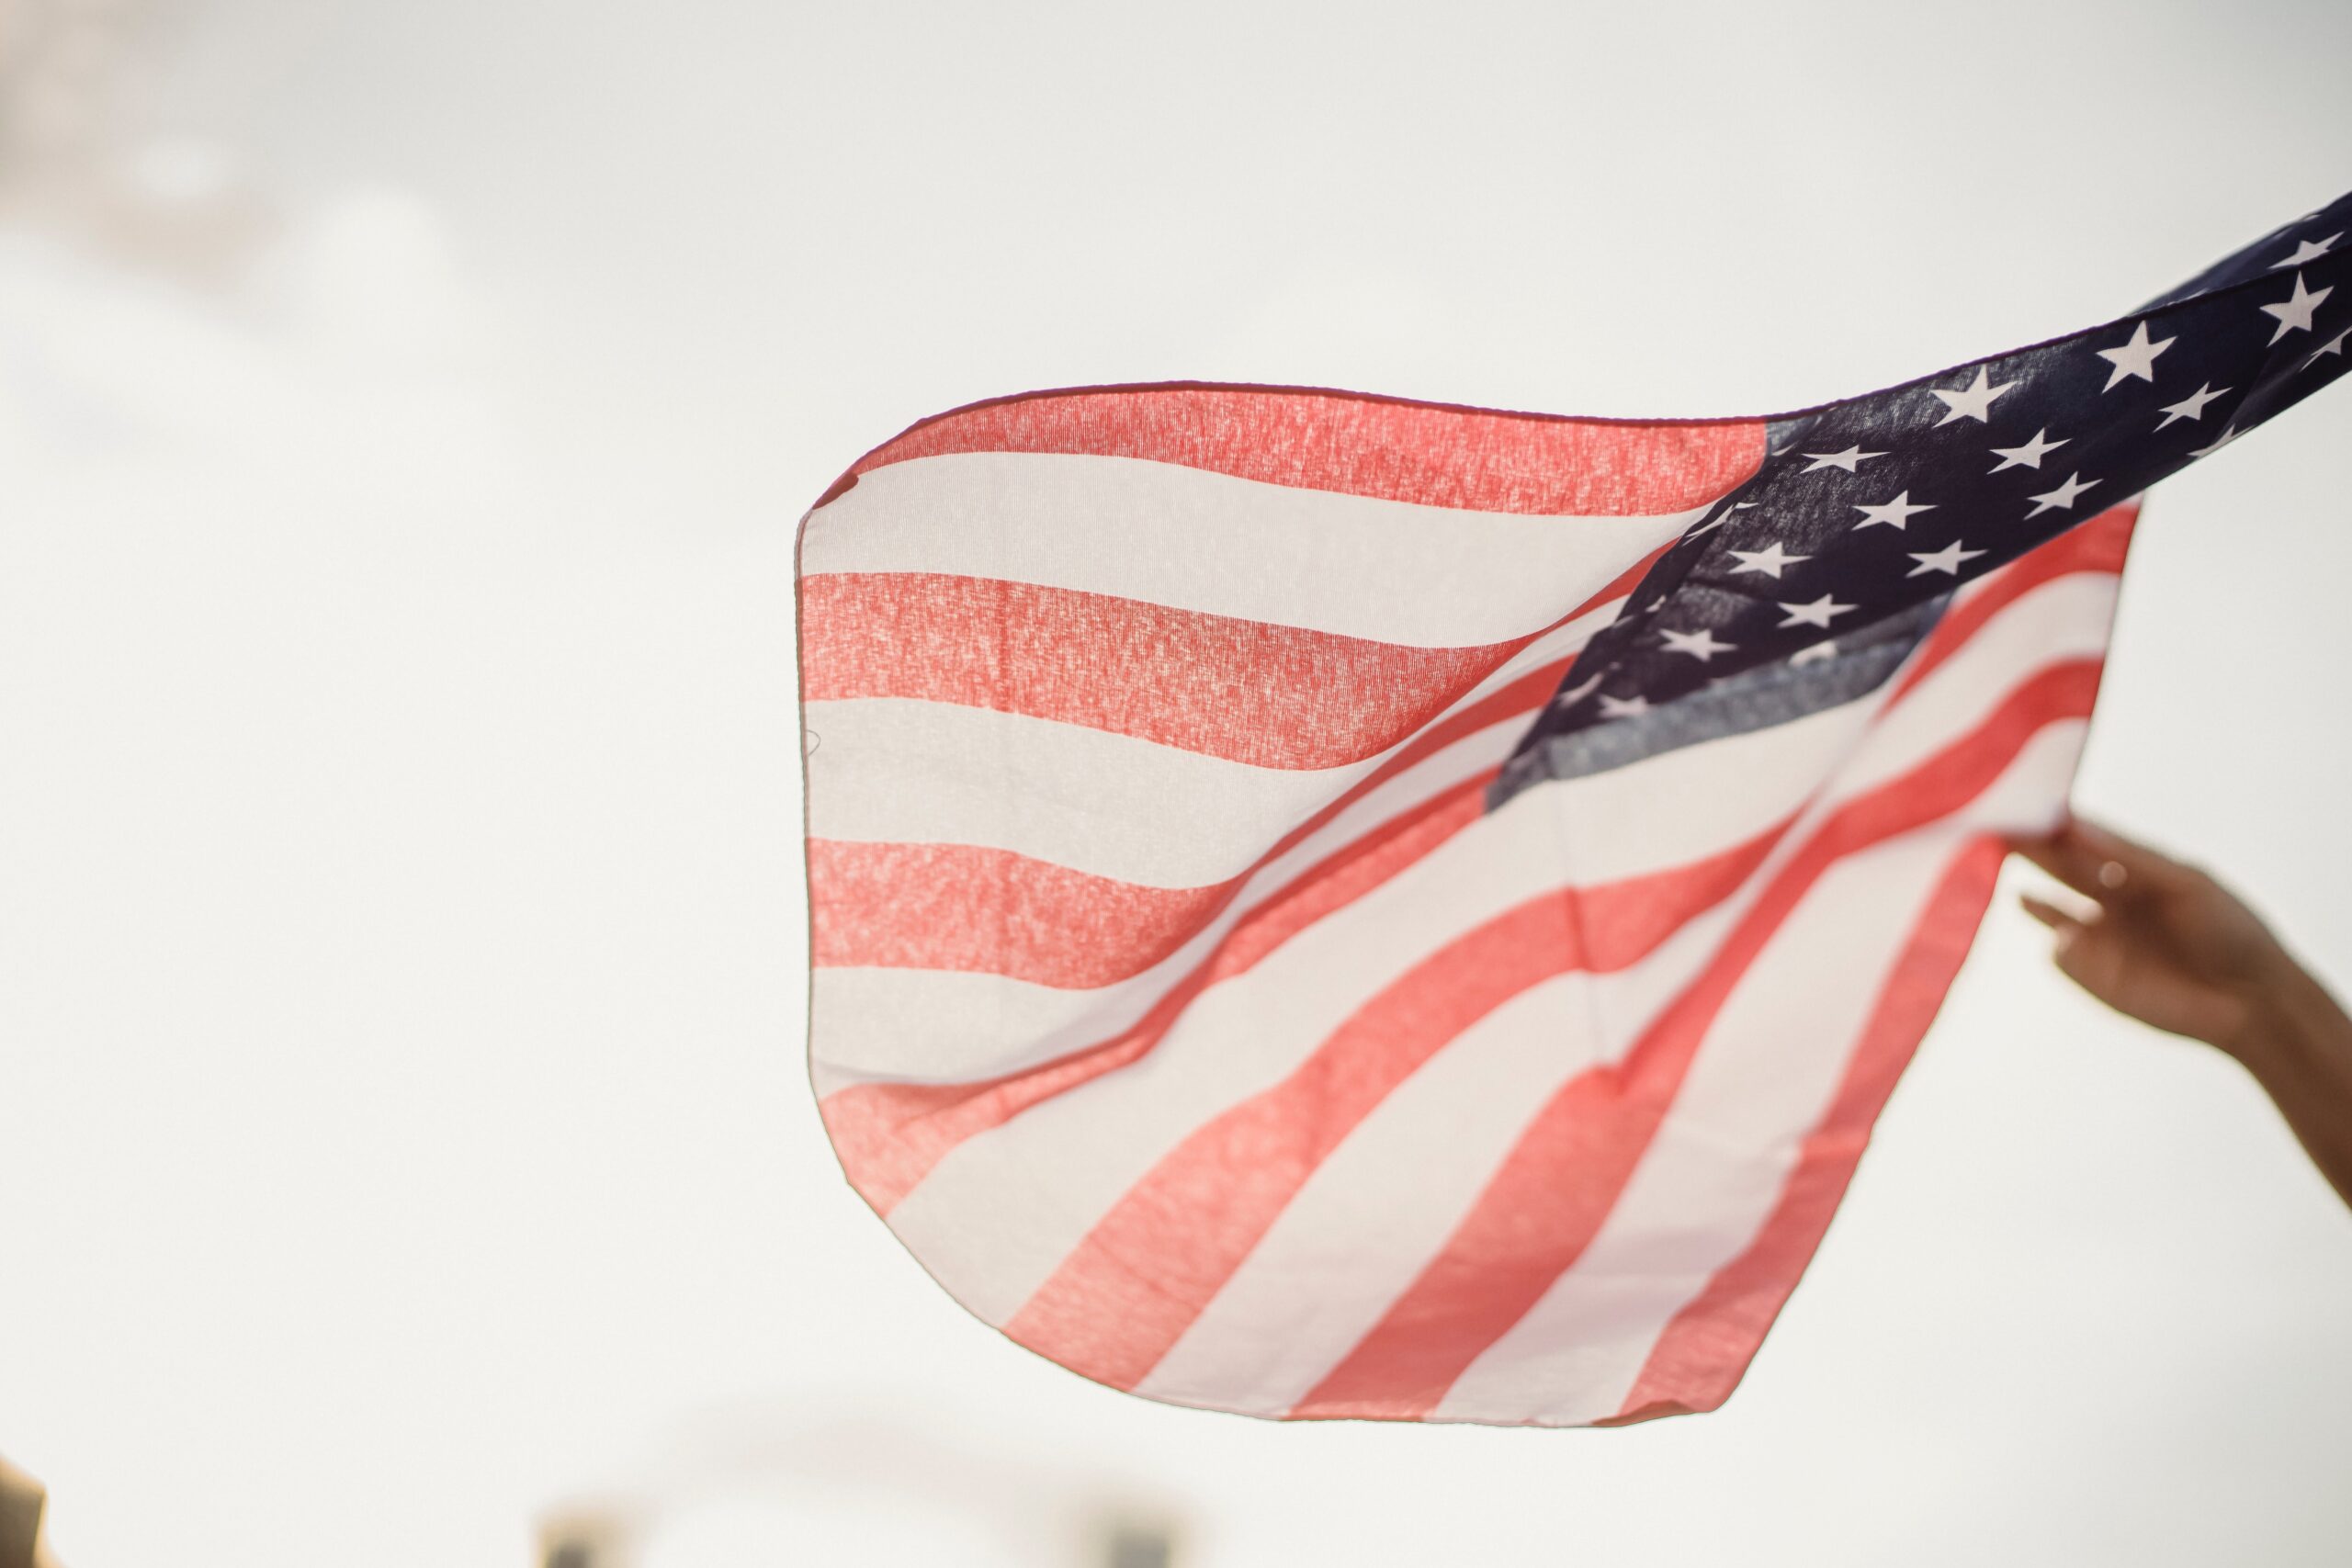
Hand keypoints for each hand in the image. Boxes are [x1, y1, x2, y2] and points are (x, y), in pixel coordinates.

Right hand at [2009, 815, 2290, 1059]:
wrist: (2253, 1001)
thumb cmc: (2230, 931)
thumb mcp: (2185, 881)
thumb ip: (2128, 855)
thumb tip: (2072, 824)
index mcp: (2133, 869)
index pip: (2084, 839)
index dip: (2055, 823)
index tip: (2027, 804)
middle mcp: (2109, 900)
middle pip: (2059, 869)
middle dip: (2030, 849)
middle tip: (1996, 829)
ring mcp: (2098, 939)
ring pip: (2049, 911)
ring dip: (2030, 897)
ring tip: (2001, 877)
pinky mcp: (2093, 977)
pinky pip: (2060, 955)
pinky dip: (2059, 944)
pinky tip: (2067, 936)